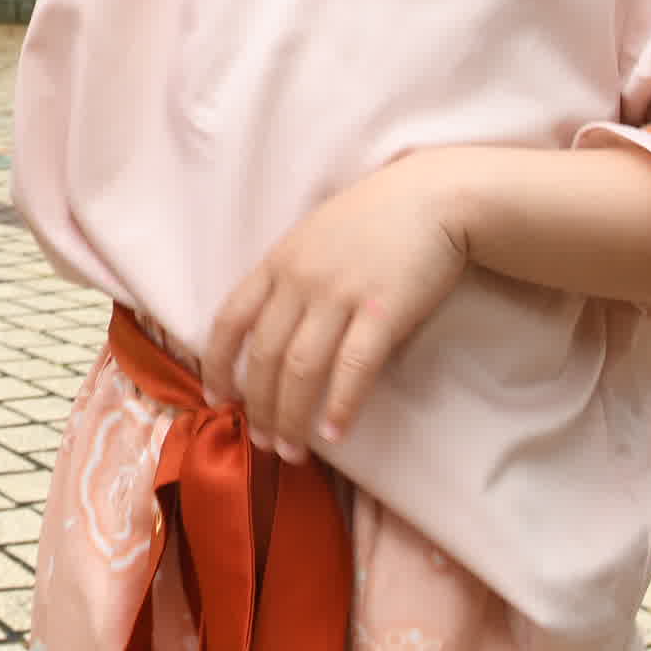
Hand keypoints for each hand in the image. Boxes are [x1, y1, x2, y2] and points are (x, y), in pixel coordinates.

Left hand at [203, 154, 474, 458]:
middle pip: (263, 356)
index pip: (229, 320)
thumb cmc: (374, 220)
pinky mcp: (383, 312)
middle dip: (258, 407)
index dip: (216, 364)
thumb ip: (289, 278)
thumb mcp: (314, 237)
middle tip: (263, 444)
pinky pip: (352, 368)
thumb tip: (270, 333)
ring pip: (300, 369)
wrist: (434, 197)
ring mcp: (340, 295)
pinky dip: (339, 406)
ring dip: (291, 418)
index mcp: (278, 262)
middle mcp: (300, 280)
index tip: (216, 398)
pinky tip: (334, 434)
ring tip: (292, 453)